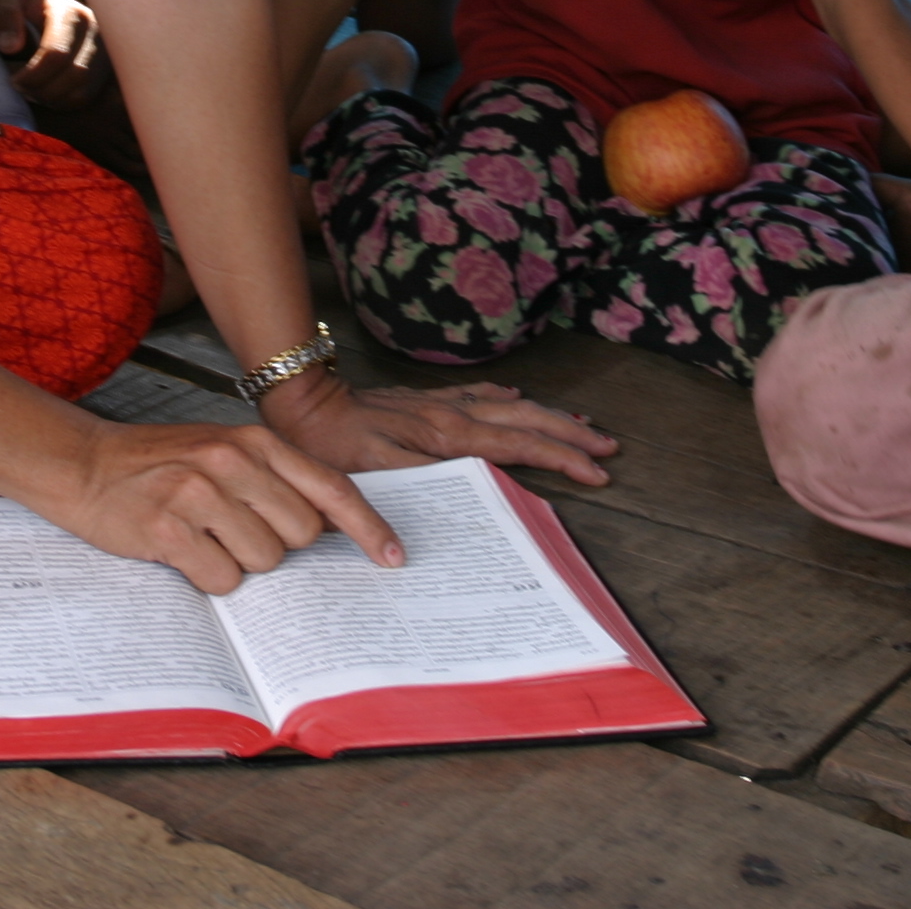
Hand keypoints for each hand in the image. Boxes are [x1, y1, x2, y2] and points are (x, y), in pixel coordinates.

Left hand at [0, 0, 110, 109]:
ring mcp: (104, 50)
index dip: (33, 74)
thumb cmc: (21, 2)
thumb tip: (10, 47)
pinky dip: (62, 102)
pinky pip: (85, 97)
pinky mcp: (104, 68)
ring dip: (51, 98)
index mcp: (71, 12)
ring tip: (30, 90)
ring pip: (82, 90)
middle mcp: (95, 30)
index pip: (58, 53)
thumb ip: (6, 15)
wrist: (40, 4)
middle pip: (74, 74)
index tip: (12, 79)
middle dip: (42, 89)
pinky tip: (44, 92)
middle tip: (19, 87)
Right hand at [33, 417, 405, 593]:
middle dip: (278, 546)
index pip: (331, 488)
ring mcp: (200, 493)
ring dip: (239, 564)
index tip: (394, 557)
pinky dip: (208, 579)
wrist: (83, 462)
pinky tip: (181, 552)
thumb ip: (274, 479)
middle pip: (302, 535)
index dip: (369, 527)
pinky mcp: (170, 528)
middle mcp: (233, 461)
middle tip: (236, 532)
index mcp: (255, 442)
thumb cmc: (158, 464)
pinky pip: (222, 580)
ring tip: (203, 537)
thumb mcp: (222, 452)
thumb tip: (329, 527)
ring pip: (264, 562)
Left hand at [258, 369, 617, 487]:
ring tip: (582, 425)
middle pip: (526, 422)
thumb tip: (455, 516)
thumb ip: (415, 491)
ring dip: (547, 415)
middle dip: (569, 435)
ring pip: (508, 406)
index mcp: (446, 437)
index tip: (596, 472)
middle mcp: (450, 416)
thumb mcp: (369, 477)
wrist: (302, 404)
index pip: (519, 447)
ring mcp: (439, 406)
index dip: (561, 458)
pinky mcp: (423, 401)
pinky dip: (503, 398)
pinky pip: (476, 394)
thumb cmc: (332, 447)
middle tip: (608, 448)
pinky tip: (516, 397)